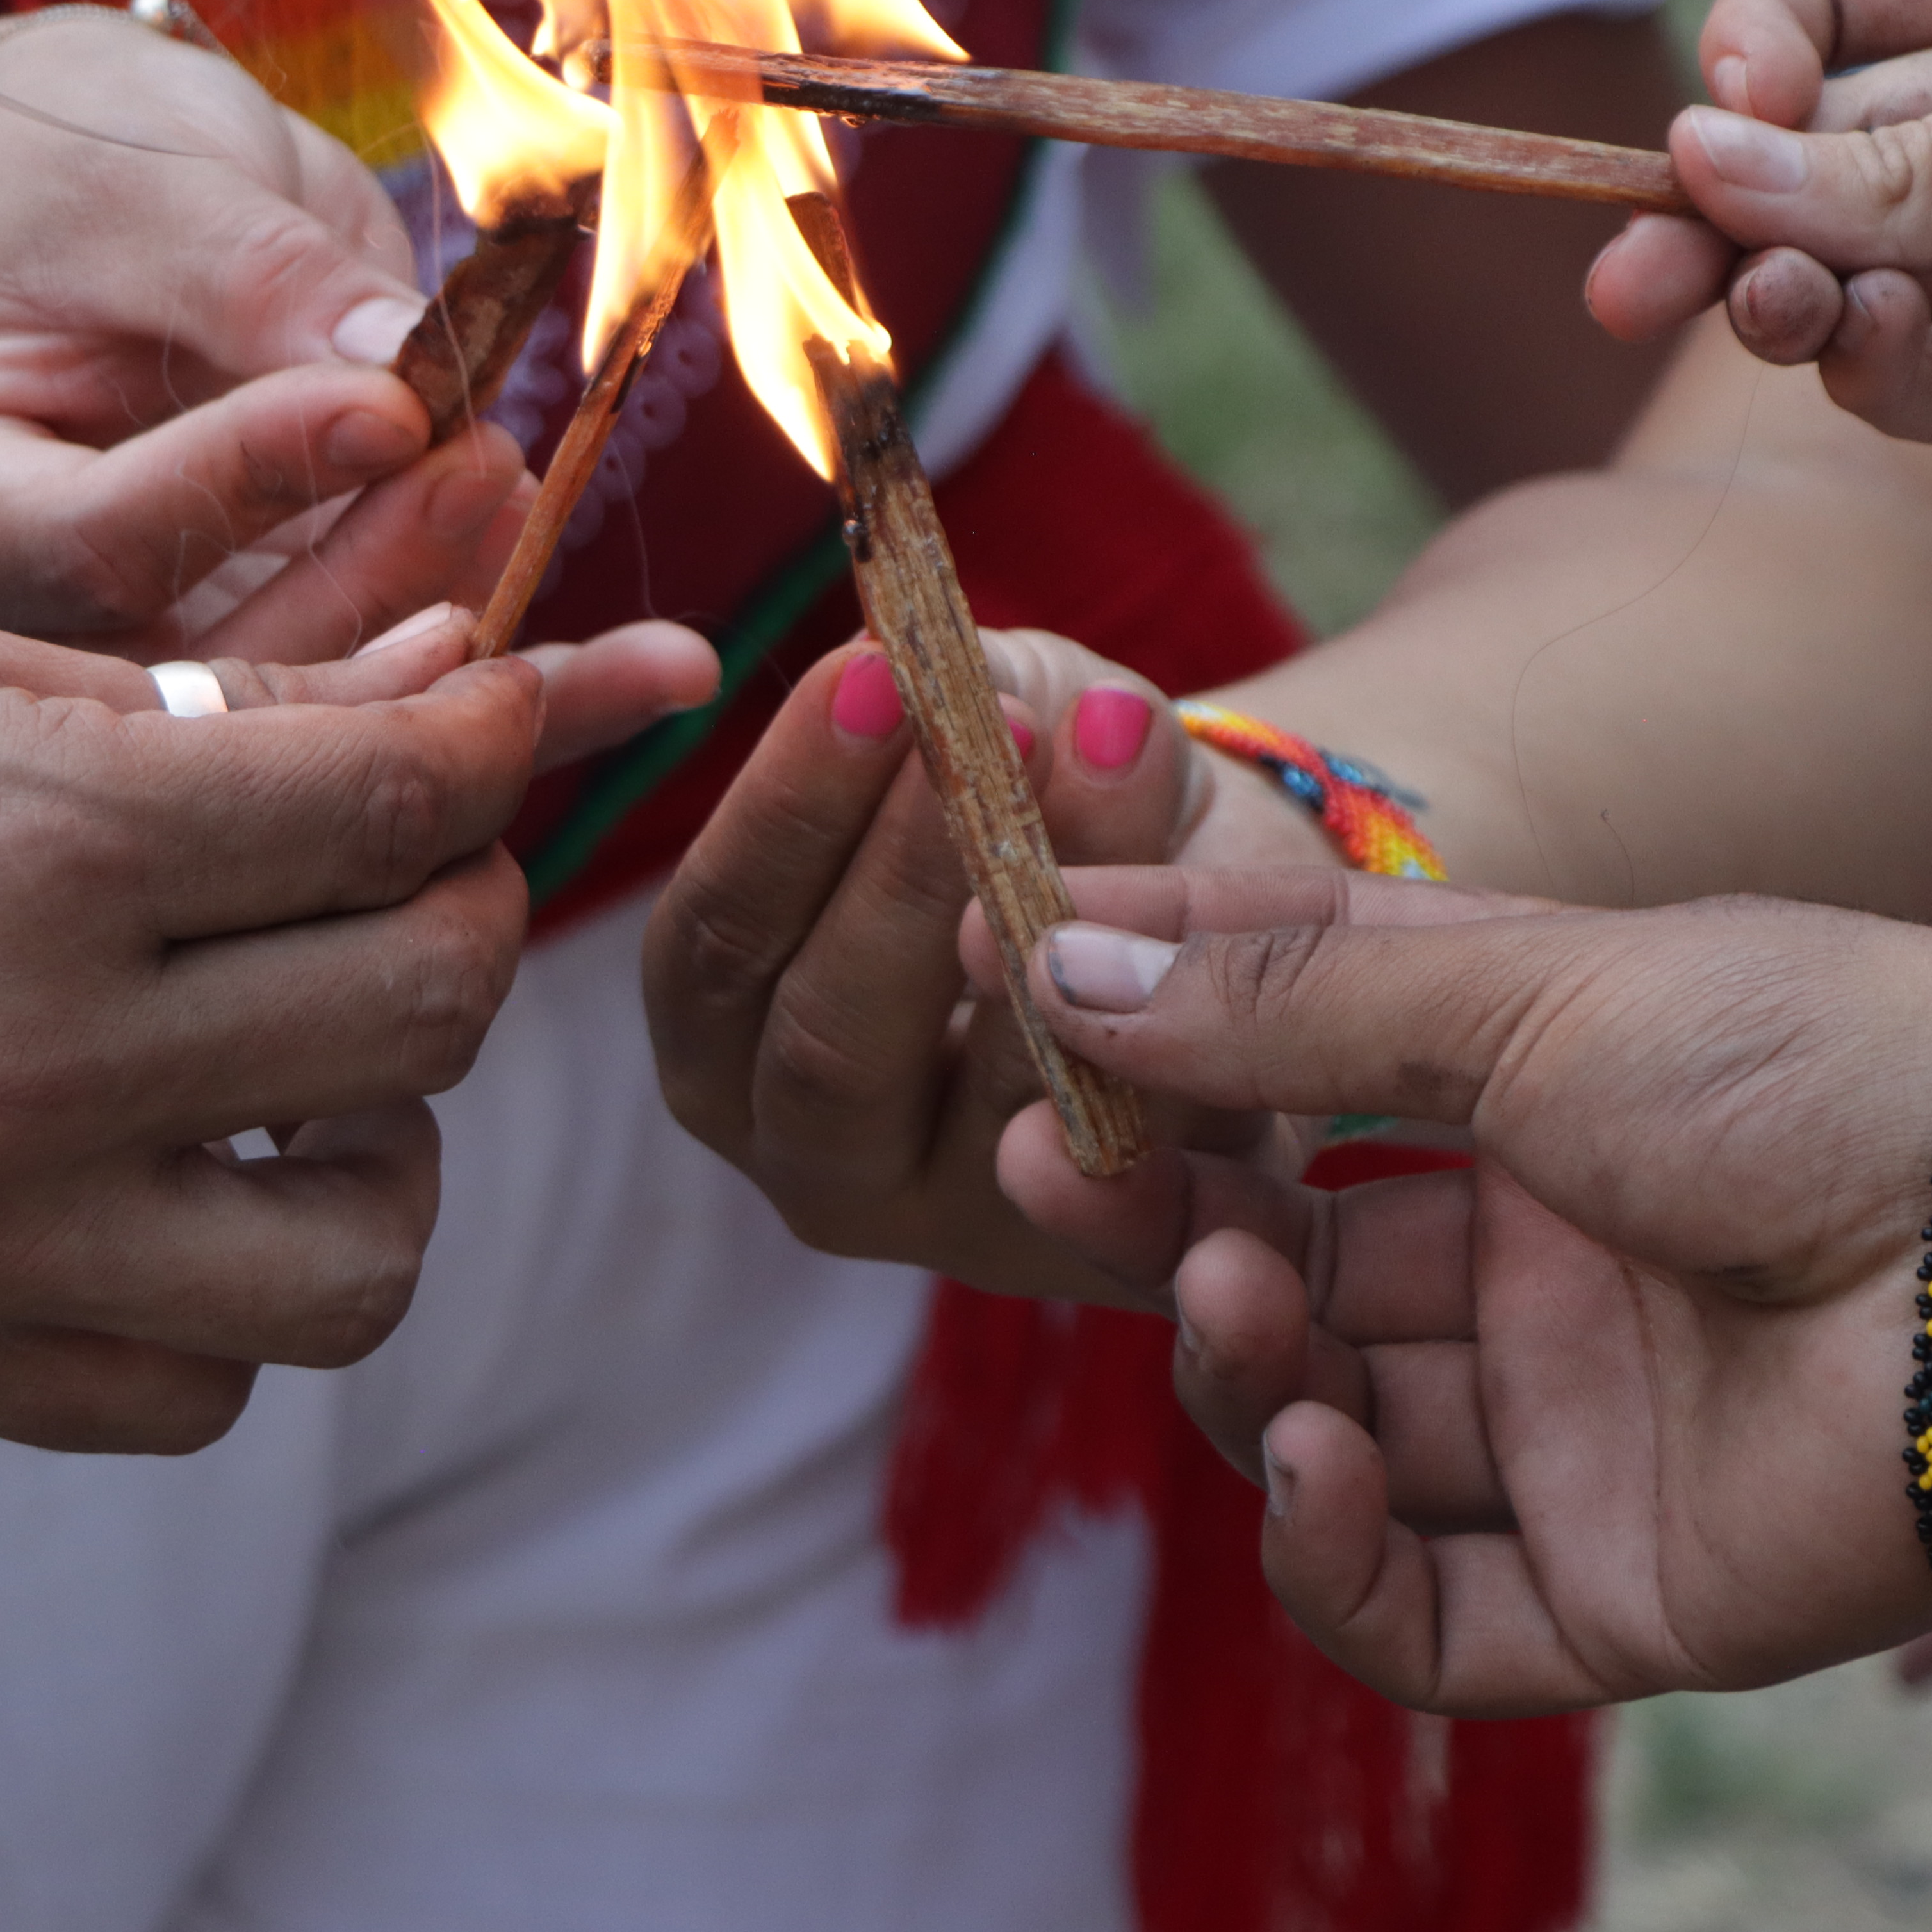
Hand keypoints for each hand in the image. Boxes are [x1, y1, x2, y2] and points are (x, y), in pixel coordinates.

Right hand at [0, 11, 528, 653]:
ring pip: (319, 716)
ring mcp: (139, 663)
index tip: (386, 406)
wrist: (80, 186)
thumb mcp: (149, 187)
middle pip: (210, 665)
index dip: (249, 477)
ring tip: (582, 560)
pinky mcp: (260, 650)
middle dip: (377, 581)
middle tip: (492, 465)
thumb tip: (406, 376)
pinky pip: (390, 685)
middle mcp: (17, 633)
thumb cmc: (71, 161)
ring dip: (474, 649)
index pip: (97, 540)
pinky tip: (656, 674)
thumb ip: (262, 284)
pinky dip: (521, 677)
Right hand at [0, 589, 563, 1452]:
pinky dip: (231, 1293)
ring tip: (305, 1064)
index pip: (400, 809)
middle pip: (426, 1019)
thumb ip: (216, 716)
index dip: (495, 746)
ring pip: (359, 1261)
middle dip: (456, 919)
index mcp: (36, 846)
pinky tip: (177, 1176)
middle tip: (401, 874)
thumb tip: (457, 713)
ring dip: (381, 1146)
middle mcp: (24, 1067)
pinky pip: (189, 1387)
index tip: (504, 720)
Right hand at [644, 634, 1318, 1300]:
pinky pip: (1140, 1149)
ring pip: (989, 1095)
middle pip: (827, 1041)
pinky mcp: (1109, 1257)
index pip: (712, 942)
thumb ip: (965, 694)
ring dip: (1057, 921)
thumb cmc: (1049, 810)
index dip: (784, 810)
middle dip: (909, 871)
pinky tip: (1219, 899)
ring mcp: (961, 1222)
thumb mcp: (988, 720)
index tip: (870, 674)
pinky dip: (1178, 1013)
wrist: (1213, 914)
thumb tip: (978, 678)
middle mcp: (813, 1152)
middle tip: (998, 725)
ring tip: (1117, 746)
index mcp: (728, 1033)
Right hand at [983, 870, 1931, 1710]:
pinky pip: (1419, 1619)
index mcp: (1542, 1125)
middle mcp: (1551, 1288)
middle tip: (1071, 1175)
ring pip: (1330, 1454)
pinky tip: (1303, 1460)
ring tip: (1231, 1301)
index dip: (1166, 1106)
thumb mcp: (1526, 986)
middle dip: (1170, 1243)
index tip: (1035, 1045)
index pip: (1295, 1132)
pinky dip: (1323, 1559)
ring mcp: (1581, 1447)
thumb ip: (1288, 1002)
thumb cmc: (1810, 1060)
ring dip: (1241, 1380)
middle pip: (1292, 1296)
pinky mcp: (1620, 1595)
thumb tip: (1054, 959)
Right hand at [1583, 0, 1931, 484]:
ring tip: (1780, 315)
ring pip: (1850, 280)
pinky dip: (1872, 374)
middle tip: (1620, 281)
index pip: (1818, 0)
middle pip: (1808, 158)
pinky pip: (1928, 382)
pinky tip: (1860, 351)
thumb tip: (1699, 179)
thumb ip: (1908, 162)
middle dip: (1712, 217)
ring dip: (1787, 298)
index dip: (1752, 60)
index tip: (1735, 117)